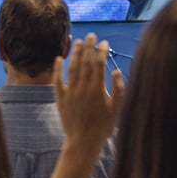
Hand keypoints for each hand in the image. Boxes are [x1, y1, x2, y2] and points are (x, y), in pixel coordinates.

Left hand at [53, 33, 123, 156]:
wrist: (83, 142)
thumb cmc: (103, 127)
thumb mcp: (117, 109)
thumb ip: (118, 89)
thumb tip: (116, 71)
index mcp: (97, 89)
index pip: (99, 64)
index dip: (102, 51)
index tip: (104, 42)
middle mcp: (83, 88)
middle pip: (85, 62)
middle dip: (89, 47)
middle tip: (91, 35)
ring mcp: (70, 92)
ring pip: (72, 68)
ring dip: (76, 53)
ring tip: (78, 42)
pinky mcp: (61, 98)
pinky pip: (57, 80)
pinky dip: (57, 68)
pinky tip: (59, 58)